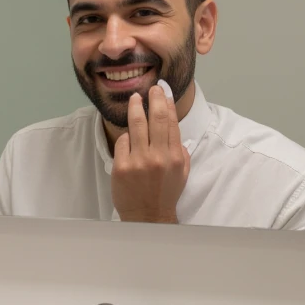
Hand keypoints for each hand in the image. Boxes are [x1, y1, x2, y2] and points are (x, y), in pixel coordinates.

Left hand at [111, 84, 190, 222]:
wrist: (148, 215)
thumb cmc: (165, 192)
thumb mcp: (182, 171)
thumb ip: (180, 149)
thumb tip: (173, 127)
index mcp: (175, 156)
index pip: (171, 122)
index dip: (167, 103)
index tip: (163, 91)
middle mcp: (158, 157)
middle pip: (155, 118)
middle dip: (153, 99)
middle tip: (151, 89)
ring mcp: (138, 161)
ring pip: (136, 125)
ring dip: (135, 108)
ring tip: (134, 98)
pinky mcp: (122, 166)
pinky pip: (122, 142)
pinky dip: (126, 138)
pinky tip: (128, 138)